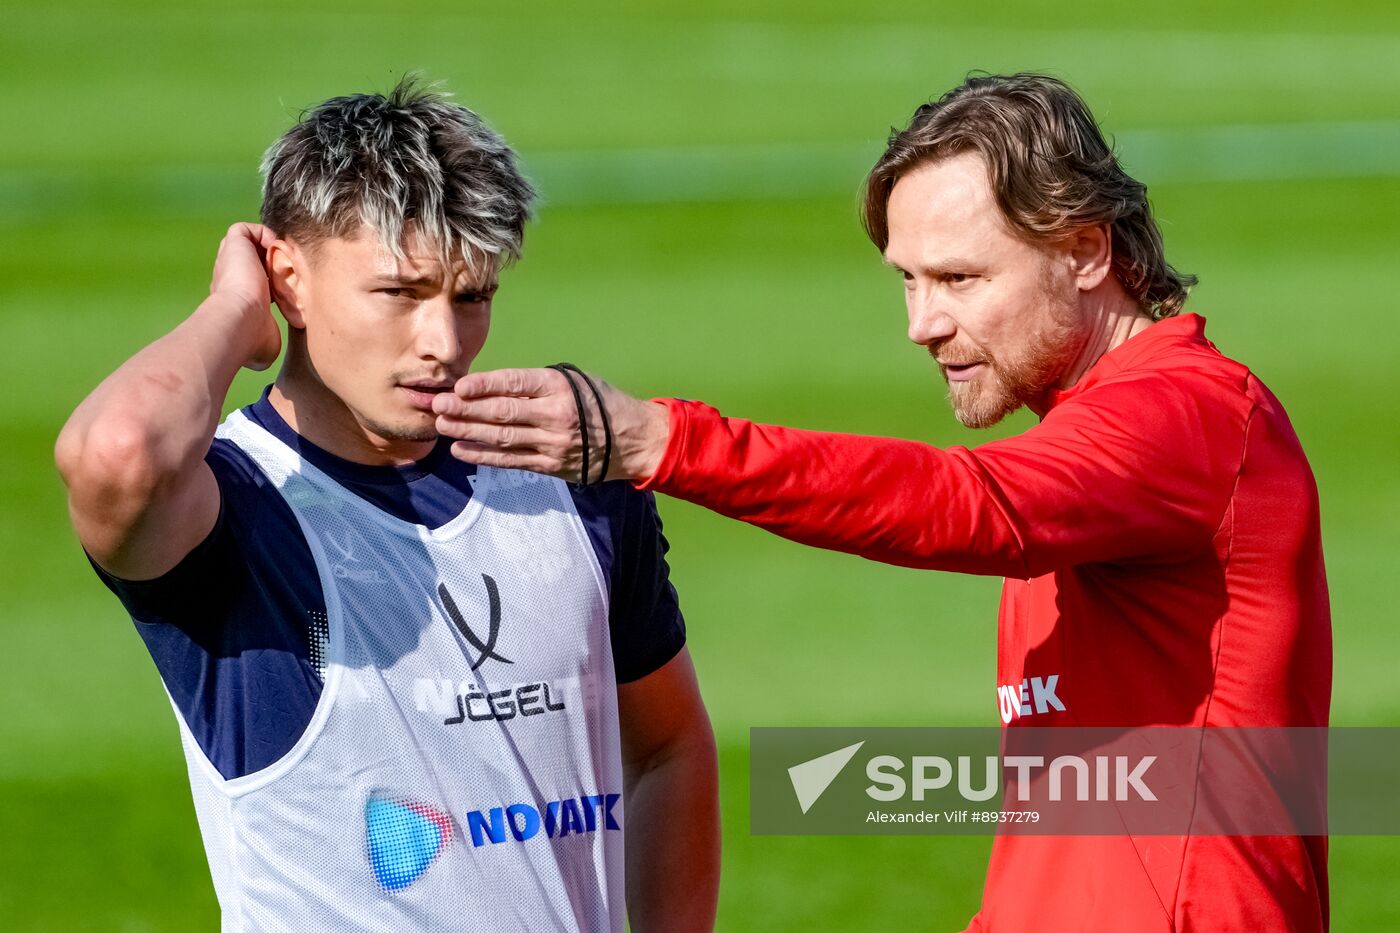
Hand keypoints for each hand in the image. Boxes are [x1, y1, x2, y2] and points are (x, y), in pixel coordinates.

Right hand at [209, 222, 281, 370]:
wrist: (239, 321)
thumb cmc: (251, 338)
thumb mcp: (264, 346)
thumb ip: (267, 342)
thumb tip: (263, 358)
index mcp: (237, 299)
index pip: (255, 287)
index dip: (273, 285)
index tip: (288, 293)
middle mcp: (230, 277)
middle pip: (251, 262)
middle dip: (271, 263)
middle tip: (289, 271)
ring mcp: (229, 259)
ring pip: (248, 244)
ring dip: (267, 247)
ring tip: (284, 259)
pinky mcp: (233, 243)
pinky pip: (247, 229)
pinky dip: (263, 234)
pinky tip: (275, 250)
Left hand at [432, 367, 670, 482]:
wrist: (635, 440)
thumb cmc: (601, 403)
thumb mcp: (575, 380)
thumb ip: (537, 384)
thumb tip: (493, 387)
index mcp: (560, 387)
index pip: (514, 384)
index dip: (484, 385)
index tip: (458, 387)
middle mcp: (555, 415)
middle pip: (502, 412)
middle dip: (466, 409)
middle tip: (438, 405)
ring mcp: (553, 443)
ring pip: (503, 438)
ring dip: (468, 432)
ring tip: (443, 426)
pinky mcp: (551, 465)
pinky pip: (512, 460)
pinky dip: (484, 456)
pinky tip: (462, 450)